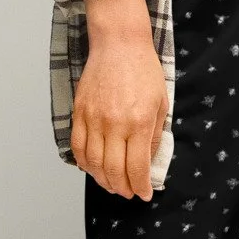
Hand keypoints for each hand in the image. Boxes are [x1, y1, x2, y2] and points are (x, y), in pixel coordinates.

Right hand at [72, 0, 166, 199]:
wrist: (119, 44)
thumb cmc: (143, 71)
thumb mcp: (160, 104)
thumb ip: (153, 135)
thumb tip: (146, 161)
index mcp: (138, 123)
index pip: (137, 167)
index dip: (140, 186)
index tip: (143, 194)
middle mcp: (114, 124)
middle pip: (113, 170)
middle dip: (121, 188)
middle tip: (127, 193)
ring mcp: (93, 118)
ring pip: (93, 162)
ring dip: (102, 179)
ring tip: (111, 184)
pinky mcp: (79, 112)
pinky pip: (77, 146)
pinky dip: (84, 162)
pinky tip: (92, 168)